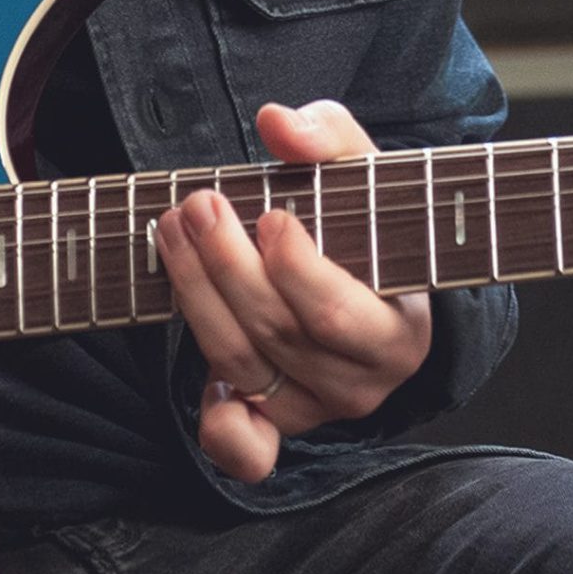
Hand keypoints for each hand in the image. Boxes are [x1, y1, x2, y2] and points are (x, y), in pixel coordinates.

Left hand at [153, 100, 431, 483]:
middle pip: (277, 332)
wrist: (367, 281)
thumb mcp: (361, 170)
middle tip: (195, 206)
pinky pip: (246, 449)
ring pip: (243, 363)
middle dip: (226, 265)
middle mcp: (362, 383)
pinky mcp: (275, 425)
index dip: (296, 270)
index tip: (269, 216)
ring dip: (197, 296)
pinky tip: (196, 381)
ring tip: (172, 232)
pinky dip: (220, 430)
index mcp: (399, 331)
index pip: (338, 316)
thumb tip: (278, 124)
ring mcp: (315, 410)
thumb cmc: (365, 221)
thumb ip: (328, 138)